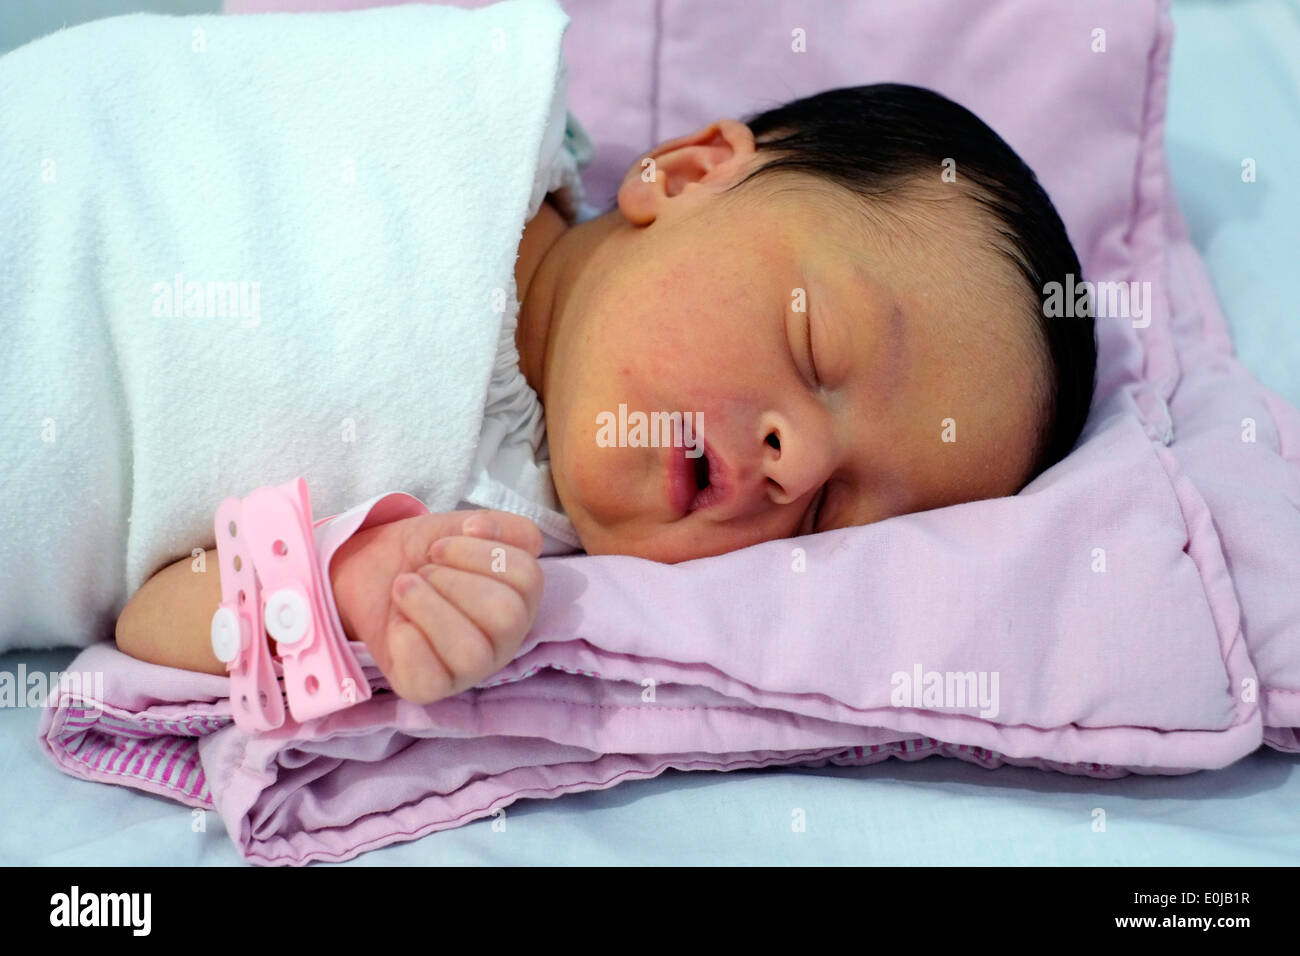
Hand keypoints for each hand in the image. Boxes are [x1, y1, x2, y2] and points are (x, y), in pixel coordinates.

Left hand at [328, 509, 543, 704]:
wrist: (367, 573)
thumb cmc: (425, 557)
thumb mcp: (466, 529)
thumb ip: (504, 525)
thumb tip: (482, 529)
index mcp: (520, 599)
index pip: (527, 578)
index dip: (480, 553)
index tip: (440, 546)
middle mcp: (504, 639)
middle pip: (507, 616)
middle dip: (454, 581)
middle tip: (423, 572)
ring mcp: (470, 669)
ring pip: (471, 652)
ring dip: (429, 608)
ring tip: (403, 589)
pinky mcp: (430, 688)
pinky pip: (431, 679)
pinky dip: (408, 641)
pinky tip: (397, 623)